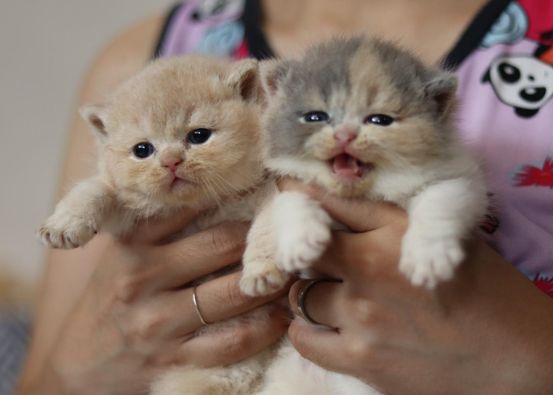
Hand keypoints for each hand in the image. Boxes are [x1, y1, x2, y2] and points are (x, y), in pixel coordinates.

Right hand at [34, 212, 287, 394]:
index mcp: (132, 245)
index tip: (267, 193)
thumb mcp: (120, 255)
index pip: (192, 207)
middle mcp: (143, 279)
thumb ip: (160, 228)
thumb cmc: (107, 302)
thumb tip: (219, 199)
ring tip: (291, 273)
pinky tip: (279, 316)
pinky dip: (264, 327)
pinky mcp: (174, 360)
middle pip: (222, 246)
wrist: (75, 368)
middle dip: (262, 239)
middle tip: (288, 234)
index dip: (236, 198)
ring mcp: (159, 323)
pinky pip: (232, 341)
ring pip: (233, 295)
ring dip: (271, 283)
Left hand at [281, 180, 552, 394]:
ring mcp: (361, 315)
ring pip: (301, 293)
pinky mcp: (359, 359)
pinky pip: (303, 338)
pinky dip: (309, 330)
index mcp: (394, 230)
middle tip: (320, 258)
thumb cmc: (488, 292)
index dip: (303, 200)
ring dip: (313, 293)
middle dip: (307, 251)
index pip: (326, 205)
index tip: (291, 197)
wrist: (516, 358)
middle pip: (305, 249)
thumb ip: (387, 222)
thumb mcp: (443, 238)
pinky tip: (327, 327)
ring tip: (336, 298)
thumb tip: (340, 206)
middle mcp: (370, 267)